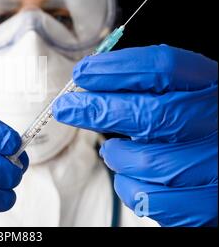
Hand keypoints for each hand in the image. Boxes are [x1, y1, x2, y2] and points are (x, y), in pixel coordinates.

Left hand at [52, 45, 216, 226]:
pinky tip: (128, 176)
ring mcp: (214, 165)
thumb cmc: (194, 125)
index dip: (117, 69)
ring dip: (116, 155)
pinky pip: (150, 199)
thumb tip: (90, 85)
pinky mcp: (204, 202)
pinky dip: (128, 186)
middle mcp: (216, 122)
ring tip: (111, 151)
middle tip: (66, 107)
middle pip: (150, 113)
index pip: (163, 68)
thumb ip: (145, 87)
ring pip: (147, 162)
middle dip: (98, 110)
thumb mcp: (181, 93)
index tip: (83, 73)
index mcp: (209, 85)